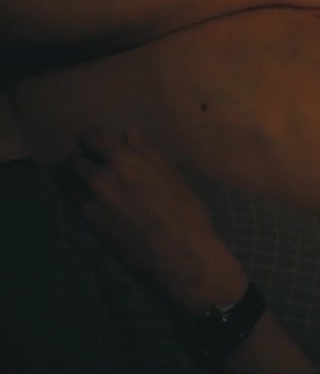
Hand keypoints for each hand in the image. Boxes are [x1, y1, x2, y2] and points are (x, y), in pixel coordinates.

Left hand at [54, 127, 248, 313]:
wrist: (178, 252)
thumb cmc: (185, 211)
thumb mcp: (170, 176)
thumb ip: (146, 153)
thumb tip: (128, 133)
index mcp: (124, 159)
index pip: (89, 137)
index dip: (91, 140)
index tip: (98, 147)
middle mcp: (100, 176)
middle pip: (72, 161)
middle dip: (80, 163)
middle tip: (94, 170)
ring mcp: (90, 200)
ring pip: (68, 183)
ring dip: (76, 182)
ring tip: (94, 191)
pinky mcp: (87, 222)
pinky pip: (76, 203)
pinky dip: (83, 202)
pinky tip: (102, 210)